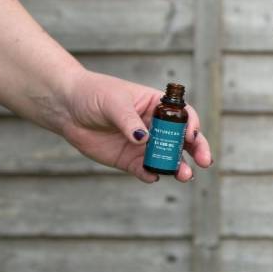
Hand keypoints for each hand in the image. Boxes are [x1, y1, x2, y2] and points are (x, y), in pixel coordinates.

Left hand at [58, 70, 211, 182]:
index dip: (192, 125)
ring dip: (178, 167)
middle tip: (205, 161)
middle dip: (197, 150)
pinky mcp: (129, 160)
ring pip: (167, 158)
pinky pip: (145, 169)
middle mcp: (155, 126)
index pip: (183, 115)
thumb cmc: (94, 95)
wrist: (67, 108)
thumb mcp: (113, 103)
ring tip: (185, 175)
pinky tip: (153, 176)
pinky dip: (151, 174)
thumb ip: (129, 121)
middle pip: (183, 140)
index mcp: (157, 105)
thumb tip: (144, 139)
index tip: (191, 135)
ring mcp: (144, 144)